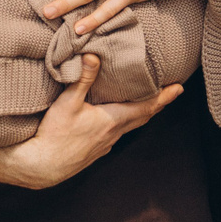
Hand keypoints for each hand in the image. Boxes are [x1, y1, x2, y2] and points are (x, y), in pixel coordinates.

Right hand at [0, 55, 181, 189]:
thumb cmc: (54, 136)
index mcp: (112, 120)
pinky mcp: (95, 151)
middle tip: (171, 92)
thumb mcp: (67, 103)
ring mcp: (105, 145)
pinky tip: (116, 119)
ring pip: (130, 126)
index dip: (164, 97)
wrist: (41, 167)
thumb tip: (94, 55)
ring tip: (146, 101)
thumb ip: (83, 79)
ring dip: (141, 113)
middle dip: (158, 104)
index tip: (179, 87)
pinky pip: (117, 134)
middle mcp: (114, 134)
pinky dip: (124, 122)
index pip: (146, 106)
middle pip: (143, 116)